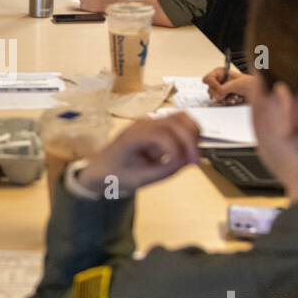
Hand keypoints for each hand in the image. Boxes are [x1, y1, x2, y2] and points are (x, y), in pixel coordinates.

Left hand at [77, 113, 202, 196]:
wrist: (101, 168)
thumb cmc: (115, 174)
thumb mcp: (140, 179)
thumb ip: (165, 170)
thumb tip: (187, 161)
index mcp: (134, 136)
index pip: (163, 134)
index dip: (178, 149)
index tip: (185, 164)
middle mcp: (143, 124)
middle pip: (177, 120)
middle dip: (190, 141)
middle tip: (195, 161)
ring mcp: (151, 122)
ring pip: (181, 117)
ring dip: (192, 134)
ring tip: (193, 154)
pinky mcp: (157, 126)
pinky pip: (178, 123)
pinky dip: (187, 134)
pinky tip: (187, 151)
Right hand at [201, 65, 254, 104]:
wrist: (258, 91)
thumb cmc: (250, 84)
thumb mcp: (235, 84)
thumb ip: (222, 89)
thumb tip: (215, 95)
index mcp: (220, 72)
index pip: (207, 79)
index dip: (213, 85)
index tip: (220, 88)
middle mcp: (220, 80)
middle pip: (209, 89)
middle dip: (220, 93)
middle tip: (228, 93)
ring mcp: (222, 89)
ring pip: (214, 97)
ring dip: (225, 98)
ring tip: (234, 96)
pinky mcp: (225, 97)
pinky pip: (220, 102)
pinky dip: (228, 101)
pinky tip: (235, 99)